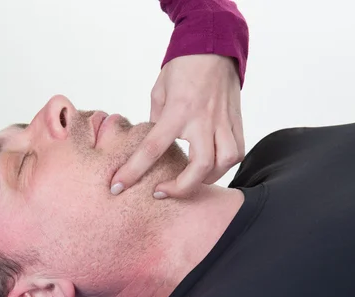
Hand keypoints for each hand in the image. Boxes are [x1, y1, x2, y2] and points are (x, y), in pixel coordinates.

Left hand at [111, 54, 243, 197]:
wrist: (214, 47)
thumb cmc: (182, 68)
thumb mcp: (159, 92)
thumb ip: (156, 121)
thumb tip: (154, 147)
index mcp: (178, 110)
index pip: (152, 148)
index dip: (133, 171)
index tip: (118, 186)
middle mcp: (203, 119)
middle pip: (199, 166)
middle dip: (180, 188)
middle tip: (161, 192)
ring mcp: (223, 121)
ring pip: (224, 163)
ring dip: (206, 179)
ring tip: (189, 181)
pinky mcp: (237, 122)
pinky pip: (237, 152)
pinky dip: (223, 166)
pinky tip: (210, 167)